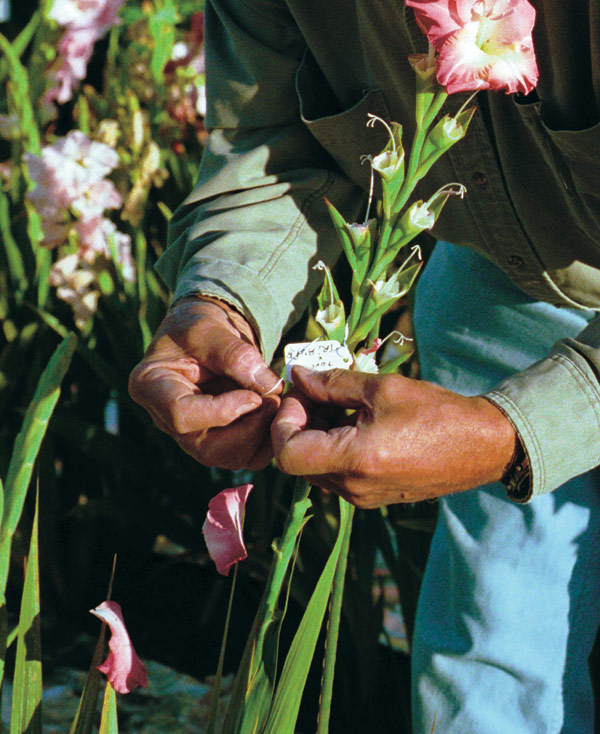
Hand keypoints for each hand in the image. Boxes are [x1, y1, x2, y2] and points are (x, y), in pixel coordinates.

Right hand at [129, 296, 281, 469]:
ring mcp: (193, 435)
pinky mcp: (218, 441)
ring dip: (260, 436)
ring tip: (277, 403)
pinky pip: (245, 456)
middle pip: (206, 447)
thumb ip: (235, 354)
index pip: (181, 415)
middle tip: (274, 401)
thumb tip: (268, 386)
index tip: (254, 396)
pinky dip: (267, 441)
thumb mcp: (211, 328)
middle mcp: (167, 420)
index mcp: (151, 387)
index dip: (222, 411)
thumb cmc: (199, 327)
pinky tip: (276, 413)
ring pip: (228, 457)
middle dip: (247, 430)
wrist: (207, 337)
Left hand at [271, 367, 517, 507]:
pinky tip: (356, 421)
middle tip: (317, 390)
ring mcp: (362, 497)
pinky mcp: (373, 496)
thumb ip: (332, 383)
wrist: (483, 446)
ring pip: (316, 468)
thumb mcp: (382, 388)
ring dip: (316, 434)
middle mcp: (353, 487)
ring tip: (340, 403)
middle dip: (300, 422)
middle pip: (299, 460)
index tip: (303, 394)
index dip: (285, 421)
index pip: (288, 453)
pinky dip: (334, 447)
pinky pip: (337, 474)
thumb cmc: (436, 412)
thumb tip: (298, 375)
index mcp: (354, 461)